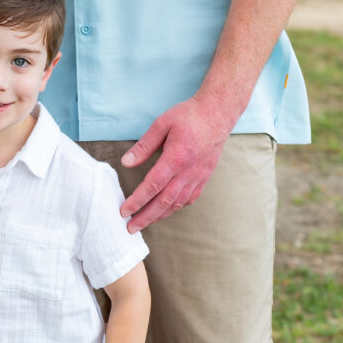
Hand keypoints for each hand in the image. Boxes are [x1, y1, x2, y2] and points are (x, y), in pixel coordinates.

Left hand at [119, 96, 231, 232]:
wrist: (218, 113)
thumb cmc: (189, 116)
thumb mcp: (162, 123)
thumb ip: (144, 145)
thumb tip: (126, 162)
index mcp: (176, 158)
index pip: (153, 186)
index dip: (137, 201)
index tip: (124, 211)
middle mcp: (188, 171)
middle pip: (164, 201)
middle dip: (145, 217)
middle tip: (130, 228)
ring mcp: (198, 176)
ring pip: (177, 203)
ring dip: (159, 216)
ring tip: (144, 223)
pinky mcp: (204, 177)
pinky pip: (189, 198)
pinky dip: (176, 207)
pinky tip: (166, 210)